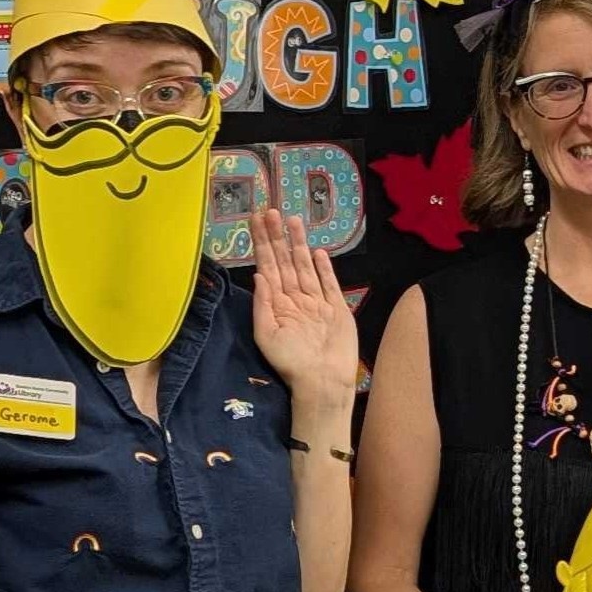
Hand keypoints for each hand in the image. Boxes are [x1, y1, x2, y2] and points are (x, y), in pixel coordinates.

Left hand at [249, 206, 358, 404]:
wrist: (323, 381)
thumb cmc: (292, 364)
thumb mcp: (267, 335)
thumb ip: (263, 304)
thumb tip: (259, 273)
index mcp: (277, 304)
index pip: (267, 266)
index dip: (261, 242)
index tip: (255, 220)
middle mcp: (295, 298)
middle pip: (284, 260)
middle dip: (276, 236)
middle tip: (271, 210)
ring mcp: (316, 301)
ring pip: (305, 266)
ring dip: (298, 243)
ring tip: (292, 220)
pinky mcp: (336, 307)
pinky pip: (329, 282)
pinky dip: (323, 267)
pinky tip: (317, 251)